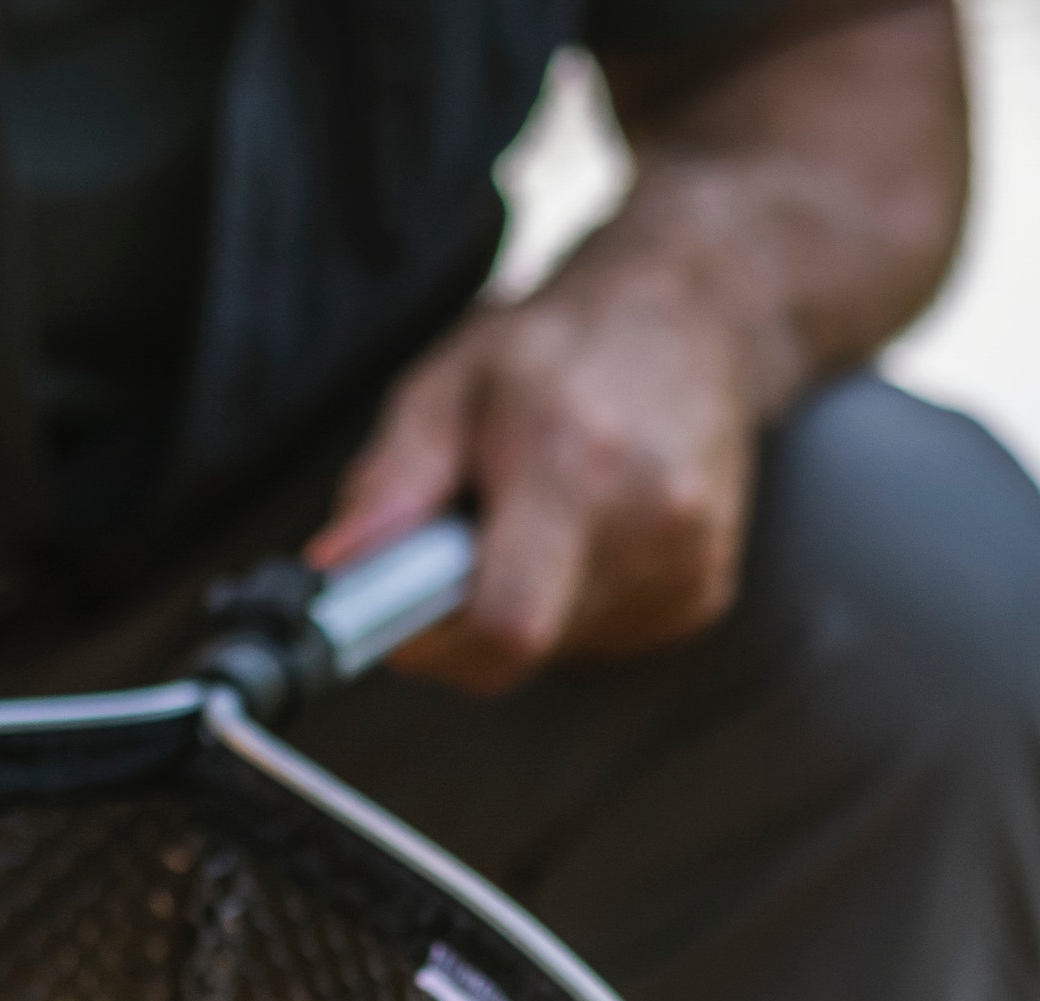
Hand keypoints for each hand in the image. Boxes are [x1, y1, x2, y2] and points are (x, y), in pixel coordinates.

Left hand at [307, 254, 779, 695]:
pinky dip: (573, 599)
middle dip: (470, 611)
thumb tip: (334, 567)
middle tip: (467, 536)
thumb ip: (392, 479)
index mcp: (573, 464)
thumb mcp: (449, 382)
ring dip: (524, 600)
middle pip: (523, 642)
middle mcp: (646, 520)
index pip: (505, 626)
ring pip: (559, 646)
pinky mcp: (705, 593)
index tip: (400, 614)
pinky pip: (603, 635)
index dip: (436, 643)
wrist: (693, 317)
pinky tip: (588, 527)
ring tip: (538, 514)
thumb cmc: (554, 348)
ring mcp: (687, 562)